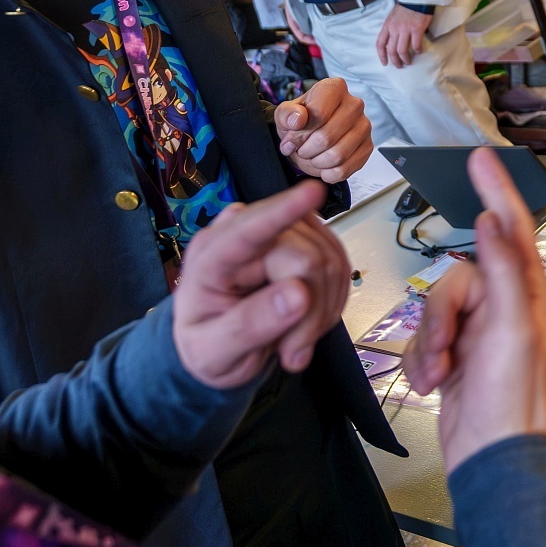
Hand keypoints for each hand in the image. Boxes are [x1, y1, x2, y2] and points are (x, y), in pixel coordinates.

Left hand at [173, 181, 349, 386]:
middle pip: (305, 257)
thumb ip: (248, 326)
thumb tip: (297, 295)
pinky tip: (308, 324)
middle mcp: (244, 235)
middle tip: (291, 352)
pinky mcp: (304, 241)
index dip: (283, 212)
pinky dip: (330, 303)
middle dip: (309, 312)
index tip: (312, 193)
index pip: (248, 230)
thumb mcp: (213, 352)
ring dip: (320, 312)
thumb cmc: (207, 344)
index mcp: (210, 258)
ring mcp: (277, 235)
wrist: (217, 346)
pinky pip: (338, 265)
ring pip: (329, 261)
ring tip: (294, 342)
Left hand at [274, 72, 371, 182]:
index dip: (300, 132)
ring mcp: (364, 126)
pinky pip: (345, 169)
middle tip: (301, 149)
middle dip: (307, 149)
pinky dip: (329, 173)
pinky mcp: (367, 147)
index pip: (319, 114)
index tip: (292, 135)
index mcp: (334, 88)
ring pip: (337, 155)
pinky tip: (323, 166)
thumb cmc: (301, 122)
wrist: (311, 136)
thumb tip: (298, 119)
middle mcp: (354, 104)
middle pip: (327, 137)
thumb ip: (287, 114)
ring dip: (317, 162)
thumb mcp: (285, 115)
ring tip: (312, 156)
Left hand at [375, 3, 431, 67]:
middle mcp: (394, 29)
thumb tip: (392, 41)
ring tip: (409, 61)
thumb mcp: (392, 17)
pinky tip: (419, 51)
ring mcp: (405, 29)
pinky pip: (416, 45)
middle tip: (399, 66)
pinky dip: (418, 50)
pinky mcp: (417, 29)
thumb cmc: (405, 7)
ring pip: (402, 50)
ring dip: (405, 59)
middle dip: (395, 61)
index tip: (385, 63)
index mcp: (387, 25)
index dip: (381, 55)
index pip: (380, 43)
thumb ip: (391, 28)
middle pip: (391, 50)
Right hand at [403, 146, 545, 471]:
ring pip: (435, 308)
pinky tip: (435, 381)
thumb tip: (493, 222)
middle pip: (457, 277)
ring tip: (442, 370)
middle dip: (441, 315)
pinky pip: (424, 339)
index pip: (512, 228)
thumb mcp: (511, 328)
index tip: (481, 159)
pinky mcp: (456, 357)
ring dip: (430, 342)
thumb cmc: (515, 402)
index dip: (496, 190)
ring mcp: (480, 333)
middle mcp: (506, 309)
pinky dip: (422, 360)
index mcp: (529, 296)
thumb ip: (500, 271)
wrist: (492, 458)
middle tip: (446, 346)